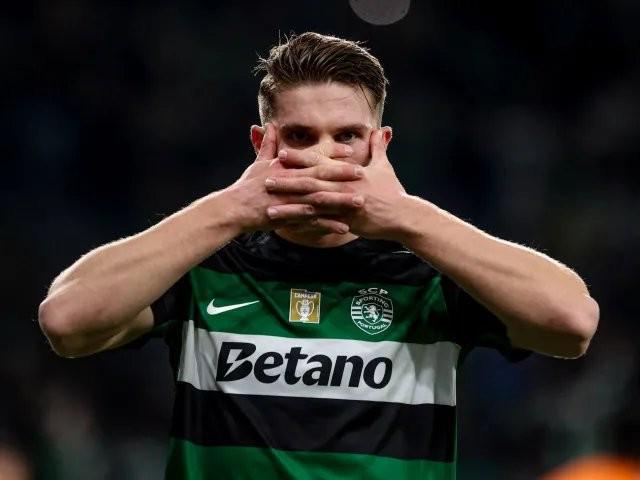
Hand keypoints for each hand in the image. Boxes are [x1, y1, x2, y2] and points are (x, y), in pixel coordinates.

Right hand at [227, 123, 364, 233]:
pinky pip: (313, 222)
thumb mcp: (258, 162)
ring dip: (341, 201)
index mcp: (286, 166)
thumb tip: (268, 125)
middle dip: (343, 174)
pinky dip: (329, 225)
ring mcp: (291, 199)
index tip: (350, 149)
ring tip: (360, 201)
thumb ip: (267, 145)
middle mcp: (291, 180)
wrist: (235, 208)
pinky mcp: (289, 217)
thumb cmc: (247, 185)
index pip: (312, 156)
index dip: (332, 151)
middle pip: (321, 175)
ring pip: (321, 199)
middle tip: (363, 173)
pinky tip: (345, 228)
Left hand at [265, 129, 407, 239]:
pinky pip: (321, 225)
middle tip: (265, 180)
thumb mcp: (384, 167)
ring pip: (311, 206)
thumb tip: (382, 129)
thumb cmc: (392, 191)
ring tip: (269, 208)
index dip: (300, 158)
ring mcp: (343, 206)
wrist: (403, 216)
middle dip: (287, 181)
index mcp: (349, 173)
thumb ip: (379, 148)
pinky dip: (303, 227)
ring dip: (289, 207)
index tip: (281, 154)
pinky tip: (288, 229)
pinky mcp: (345, 223)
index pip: (320, 163)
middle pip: (310, 183)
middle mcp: (343, 188)